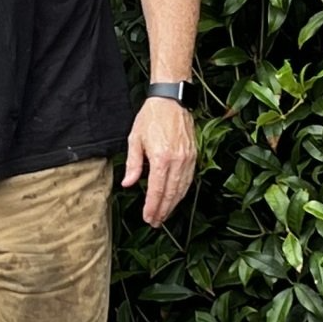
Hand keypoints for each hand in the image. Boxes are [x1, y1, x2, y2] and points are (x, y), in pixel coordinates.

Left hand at [122, 96, 195, 227]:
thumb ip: (133, 164)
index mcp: (161, 158)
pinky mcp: (194, 155)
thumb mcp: (135, 139)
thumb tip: (128, 184)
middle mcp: (177, 160)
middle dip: (163, 210)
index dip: (152, 206)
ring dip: (173, 204)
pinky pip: (189, 179)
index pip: (157, 190)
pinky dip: (182, 191)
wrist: (171, 100)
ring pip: (182, 188)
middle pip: (171, 193)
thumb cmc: (151, 117)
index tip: (148, 217)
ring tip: (165, 214)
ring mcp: (188, 158)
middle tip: (156, 222)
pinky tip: (176, 198)